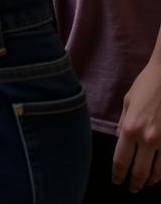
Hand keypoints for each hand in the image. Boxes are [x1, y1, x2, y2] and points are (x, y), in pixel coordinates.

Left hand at [113, 58, 160, 190]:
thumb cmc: (147, 86)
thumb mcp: (128, 102)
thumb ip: (124, 124)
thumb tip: (121, 140)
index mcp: (130, 128)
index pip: (121, 160)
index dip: (118, 174)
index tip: (117, 180)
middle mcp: (147, 138)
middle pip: (139, 172)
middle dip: (134, 183)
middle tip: (131, 189)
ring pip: (158, 172)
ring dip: (150, 180)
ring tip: (145, 183)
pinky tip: (159, 173)